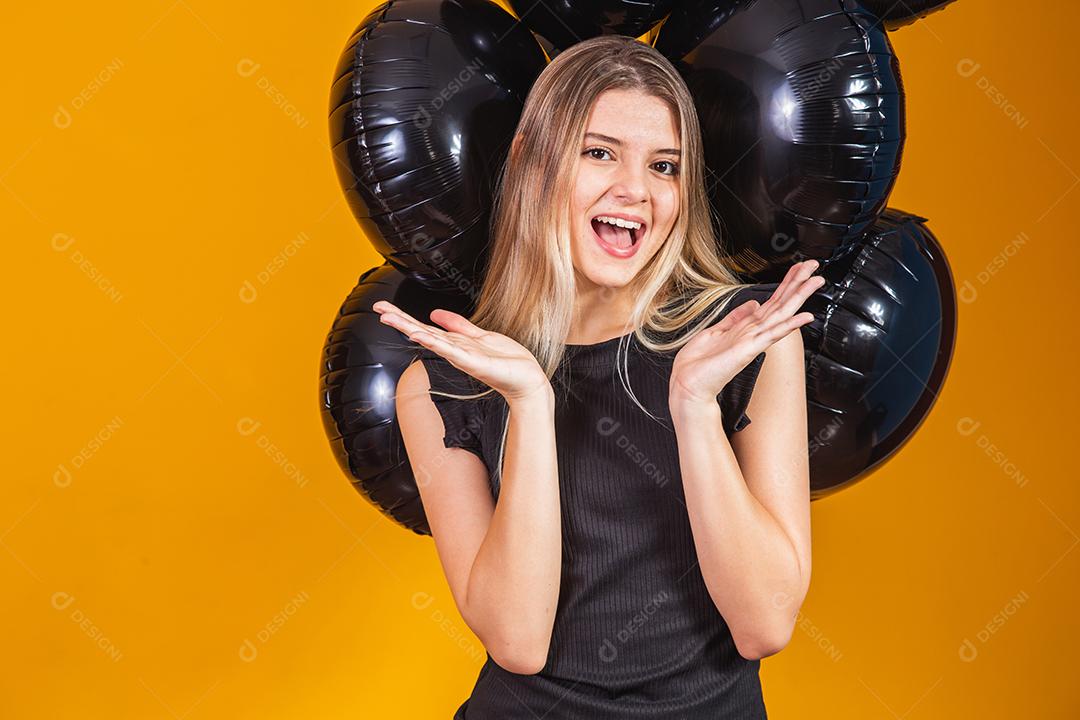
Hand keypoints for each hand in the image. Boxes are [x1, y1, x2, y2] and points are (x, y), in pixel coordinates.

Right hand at [373, 300, 552, 402]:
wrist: (527, 379)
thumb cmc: (507, 361)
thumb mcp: (480, 335)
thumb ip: (458, 324)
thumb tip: (435, 313)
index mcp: (455, 343)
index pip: (424, 327)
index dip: (403, 317)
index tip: (383, 307)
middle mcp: (454, 350)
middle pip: (421, 332)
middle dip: (399, 320)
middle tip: (378, 309)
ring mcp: (462, 356)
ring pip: (431, 339)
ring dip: (410, 328)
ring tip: (390, 318)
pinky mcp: (473, 362)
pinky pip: (450, 350)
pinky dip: (434, 342)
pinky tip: (420, 335)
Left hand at [669, 259, 824, 405]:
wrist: (689, 385)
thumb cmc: (698, 364)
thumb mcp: (716, 330)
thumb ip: (736, 317)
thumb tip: (752, 303)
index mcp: (746, 327)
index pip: (772, 300)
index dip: (786, 282)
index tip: (799, 268)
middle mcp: (753, 332)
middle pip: (782, 302)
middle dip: (798, 282)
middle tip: (814, 266)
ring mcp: (753, 340)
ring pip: (782, 313)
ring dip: (799, 296)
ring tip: (816, 282)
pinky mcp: (749, 349)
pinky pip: (773, 333)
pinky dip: (789, 324)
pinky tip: (804, 316)